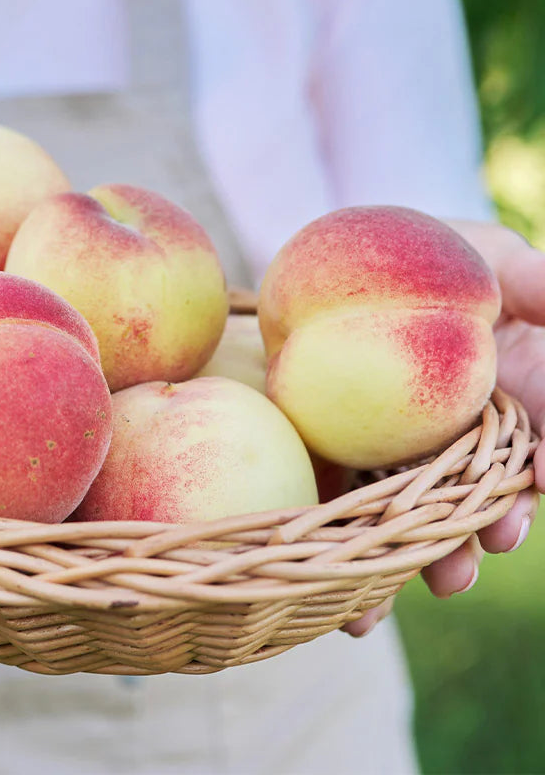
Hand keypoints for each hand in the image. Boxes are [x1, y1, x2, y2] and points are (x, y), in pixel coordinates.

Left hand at [345, 220, 542, 636]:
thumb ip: (534, 283)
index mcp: (511, 404)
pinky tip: (349, 610)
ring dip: (427, 556)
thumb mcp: (492, 260)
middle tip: (484, 548)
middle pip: (476, 494)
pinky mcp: (343, 461)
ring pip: (416, 516)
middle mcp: (459, 441)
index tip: (536, 485)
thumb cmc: (443, 259)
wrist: (359, 268)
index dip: (538, 469)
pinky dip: (348, 560)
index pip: (534, 444)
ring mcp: (401, 456)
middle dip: (484, 526)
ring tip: (436, 582)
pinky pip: (346, 512)